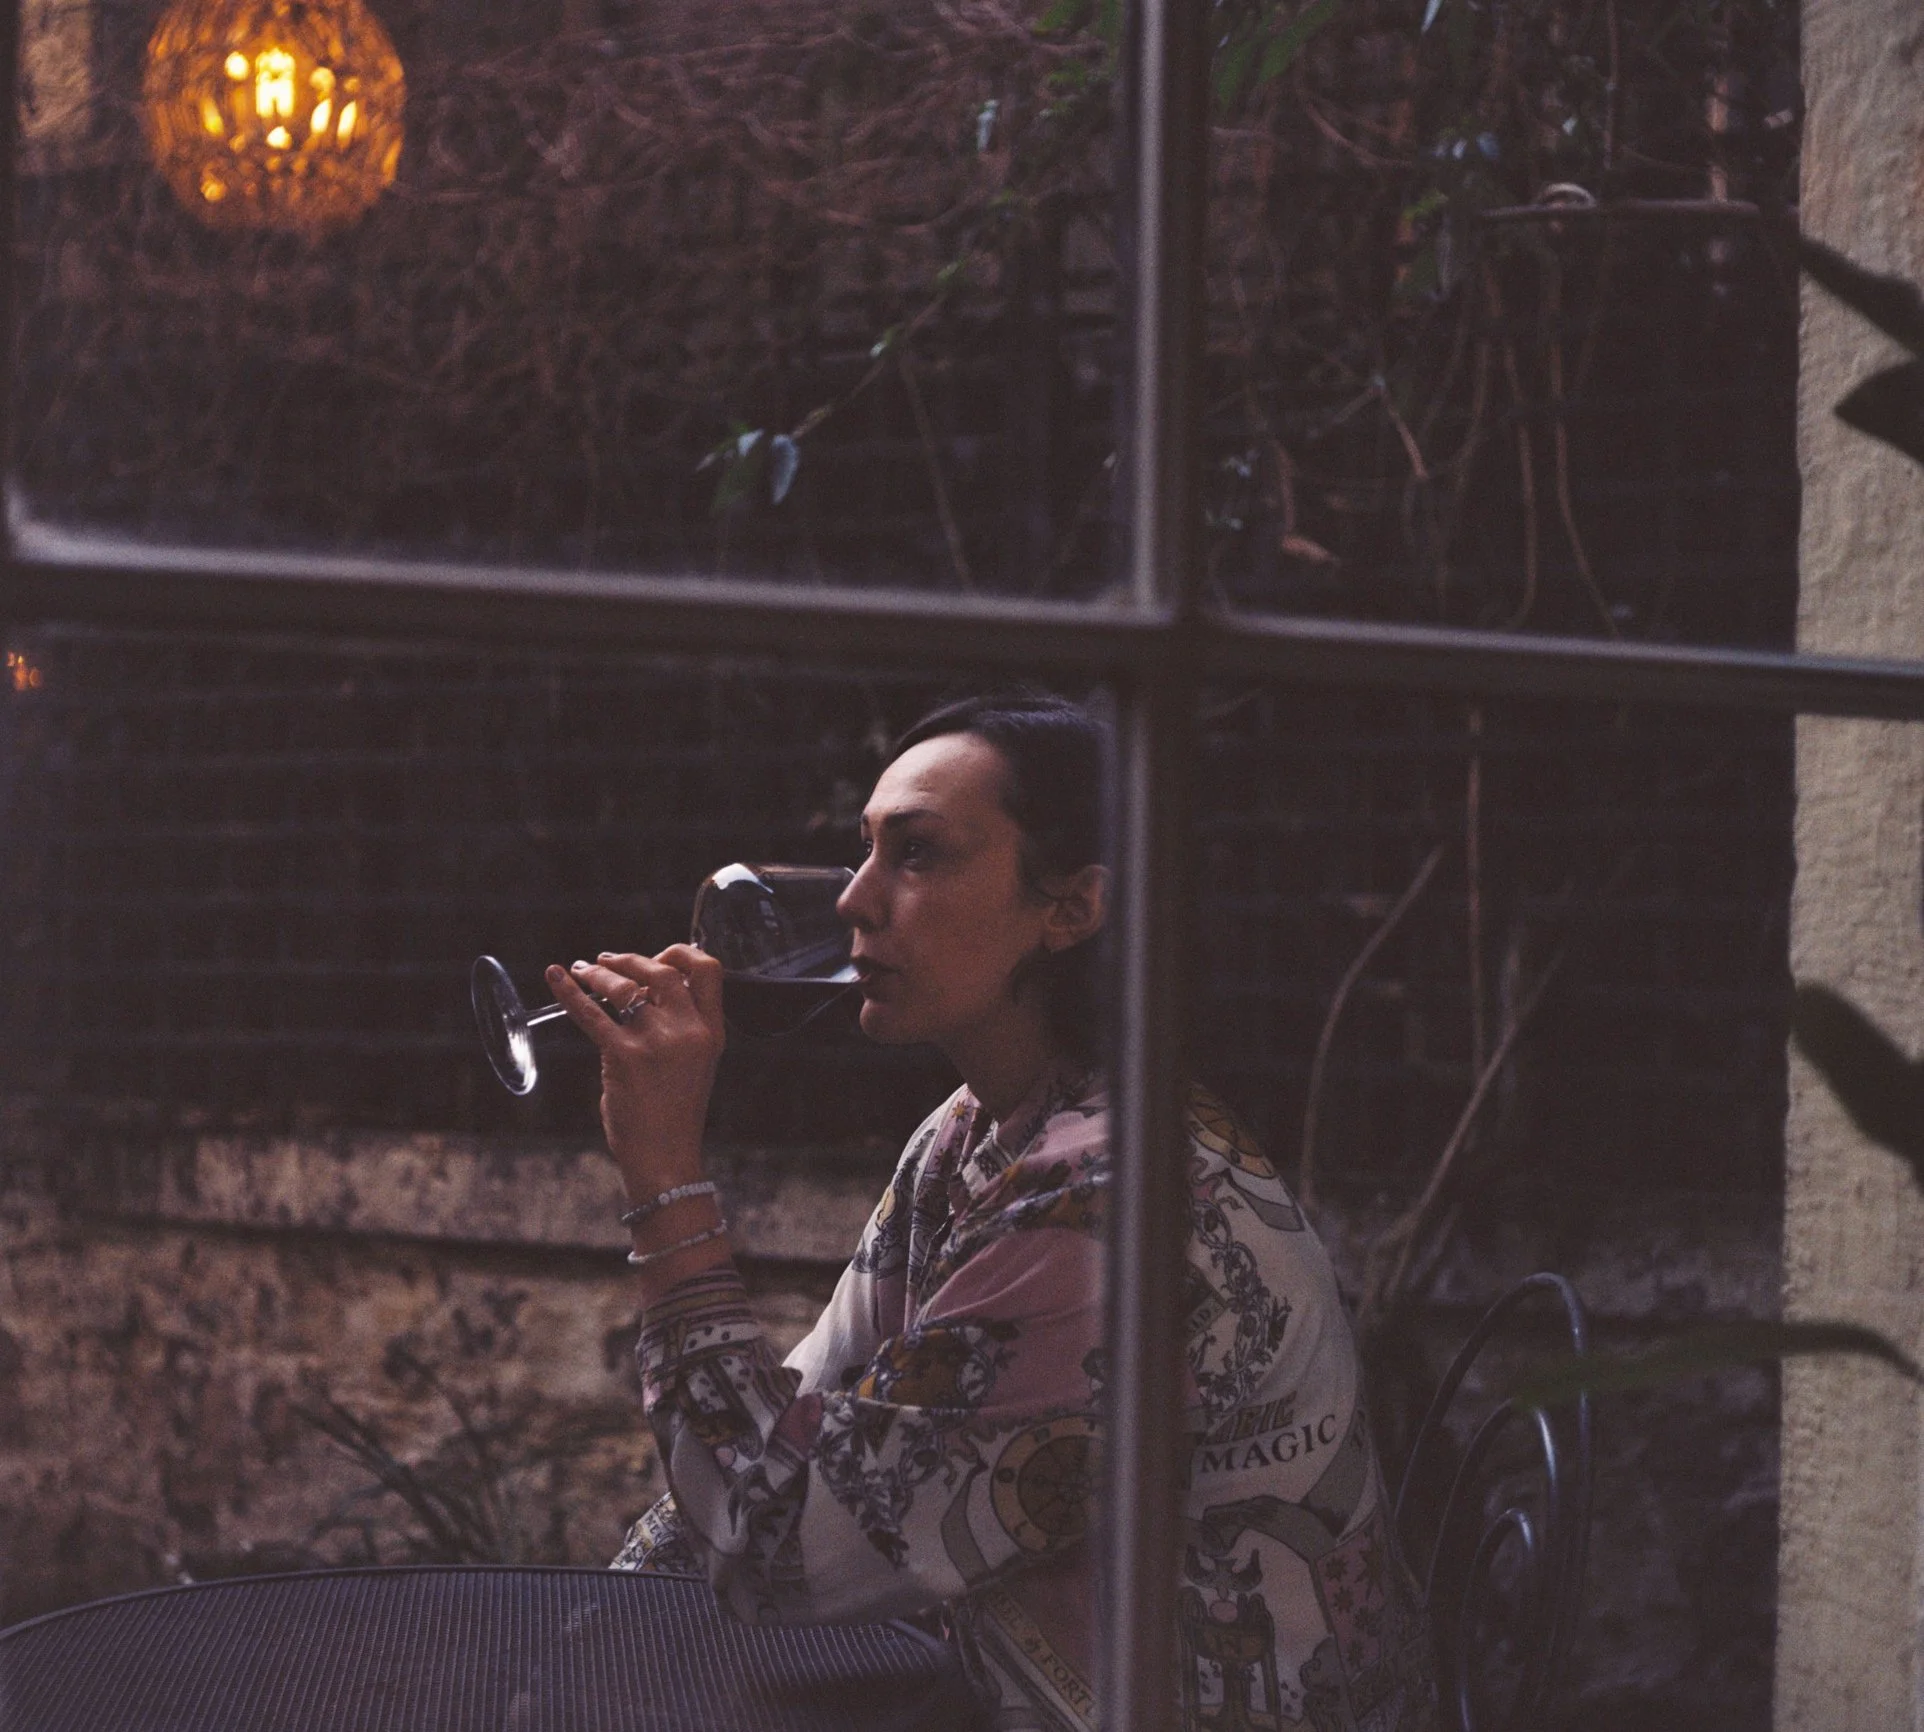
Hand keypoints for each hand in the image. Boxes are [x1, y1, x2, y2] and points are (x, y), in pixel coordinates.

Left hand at [545, 944, 725, 1198]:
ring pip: (625, 986)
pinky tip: (557, 976)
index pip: (708, 970)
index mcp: (712, 1032)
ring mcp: (656, 1041)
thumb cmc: (673, 1113)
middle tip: (608, 960)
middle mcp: (689, 1031)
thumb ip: (676, 1027)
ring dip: (600, 973)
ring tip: (584, 970)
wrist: (664, 1157)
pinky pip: (591, 1013)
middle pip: (662, 970)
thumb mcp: (693, 1064)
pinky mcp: (623, 1055)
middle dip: (631, 959)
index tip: (659, 955)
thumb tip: (639, 992)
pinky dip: (569, 991)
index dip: (681, 953)